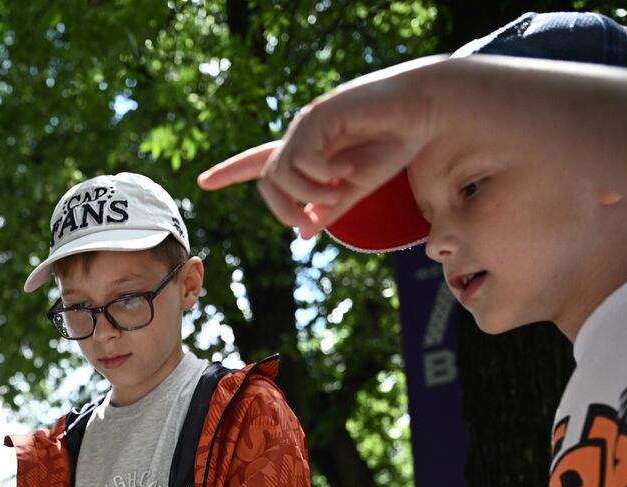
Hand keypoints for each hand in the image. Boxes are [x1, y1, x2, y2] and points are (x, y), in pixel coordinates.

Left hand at [199, 57, 444, 237]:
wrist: (423, 112)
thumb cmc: (394, 144)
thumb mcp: (357, 187)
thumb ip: (329, 208)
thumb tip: (302, 233)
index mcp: (308, 152)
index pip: (259, 163)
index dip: (230, 172)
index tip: (204, 181)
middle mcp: (301, 137)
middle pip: (267, 179)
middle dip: (280, 209)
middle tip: (306, 221)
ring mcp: (307, 125)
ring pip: (279, 174)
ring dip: (306, 196)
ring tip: (339, 194)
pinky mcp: (319, 116)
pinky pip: (301, 160)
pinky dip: (319, 177)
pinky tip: (344, 172)